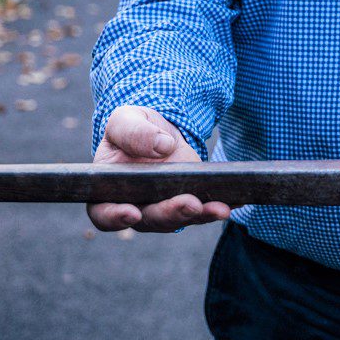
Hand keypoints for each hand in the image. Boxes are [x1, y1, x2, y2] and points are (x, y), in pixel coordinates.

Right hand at [86, 105, 233, 232]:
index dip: (115, 217)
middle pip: (150, 220)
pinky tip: (235, 201)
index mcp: (108, 190)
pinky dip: (218, 207)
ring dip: (200, 215)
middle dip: (171, 213)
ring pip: (179, 219)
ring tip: (220, 208)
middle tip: (190, 204)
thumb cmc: (133, 127)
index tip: (132, 213)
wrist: (158, 129)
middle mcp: (134, 206)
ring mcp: (162, 207)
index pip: (103, 213)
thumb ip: (134, 132)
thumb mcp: (125, 119)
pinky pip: (203, 210)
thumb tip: (161, 146)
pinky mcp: (188, 202)